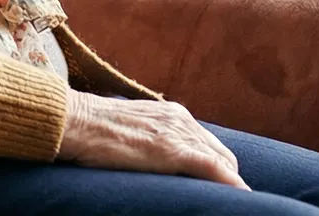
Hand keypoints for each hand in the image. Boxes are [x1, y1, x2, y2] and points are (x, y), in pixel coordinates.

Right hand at [57, 91, 248, 188]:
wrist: (77, 121)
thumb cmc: (93, 128)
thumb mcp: (131, 127)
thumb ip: (150, 137)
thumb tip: (154, 156)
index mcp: (172, 114)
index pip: (208, 143)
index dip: (218, 166)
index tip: (219, 184)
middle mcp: (181, 120)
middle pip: (221, 153)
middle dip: (228, 177)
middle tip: (227, 199)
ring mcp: (178, 134)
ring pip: (221, 161)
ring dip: (231, 183)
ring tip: (237, 203)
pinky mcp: (172, 151)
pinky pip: (213, 168)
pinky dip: (230, 182)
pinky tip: (241, 195)